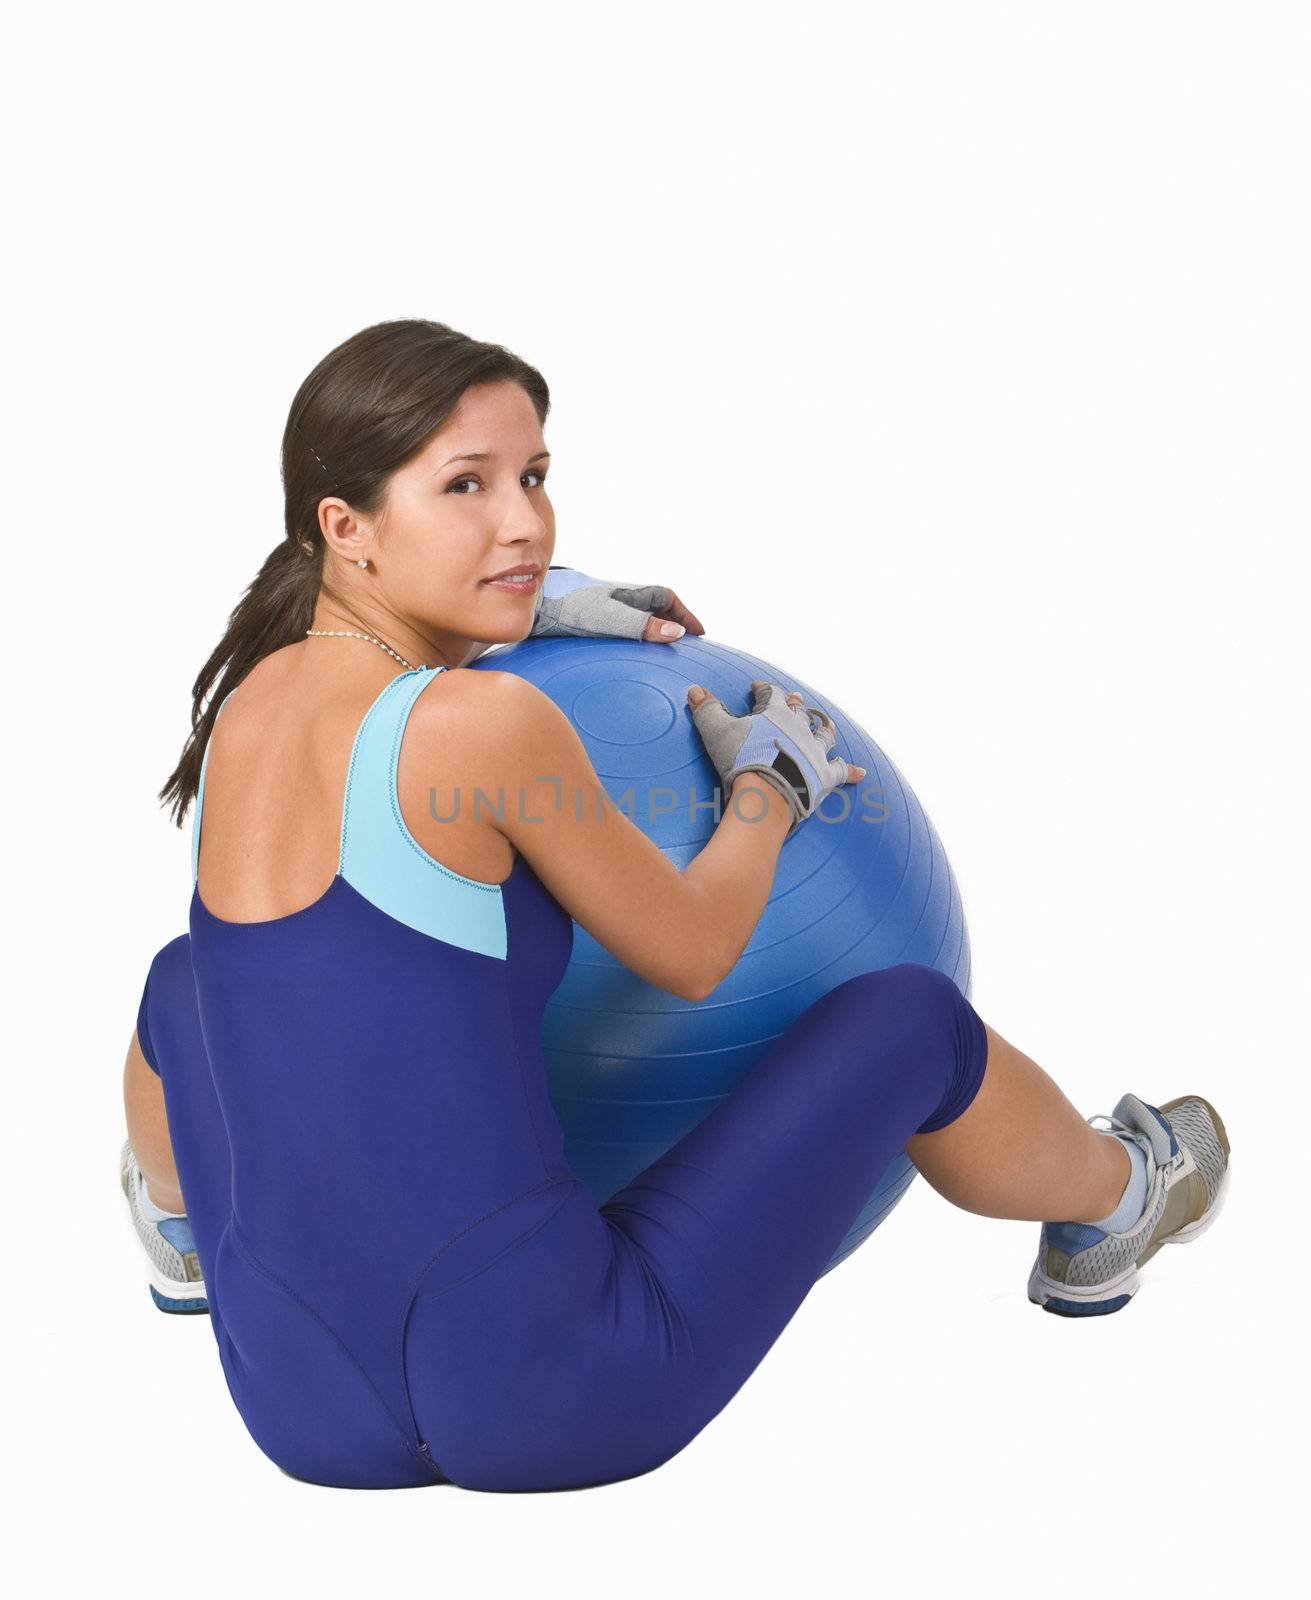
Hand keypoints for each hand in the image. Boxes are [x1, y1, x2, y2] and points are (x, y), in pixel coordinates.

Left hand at [530, 566, 706, 643]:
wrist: (535, 610)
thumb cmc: (570, 611)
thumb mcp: (610, 619)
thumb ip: (642, 626)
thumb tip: (676, 634)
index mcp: (628, 594)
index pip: (666, 598)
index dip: (685, 615)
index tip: (699, 634)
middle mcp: (617, 600)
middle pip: (654, 608)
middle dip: (673, 623)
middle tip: (686, 645)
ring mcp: (602, 611)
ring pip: (637, 620)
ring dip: (653, 632)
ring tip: (661, 654)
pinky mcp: (588, 625)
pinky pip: (619, 632)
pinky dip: (631, 642)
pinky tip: (625, 660)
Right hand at [686, 680, 866, 839]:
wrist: (766, 793)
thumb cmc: (741, 760)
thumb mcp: (716, 731)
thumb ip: (706, 708)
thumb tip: (694, 689)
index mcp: (776, 713)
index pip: (771, 693)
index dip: (764, 688)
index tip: (757, 686)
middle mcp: (800, 727)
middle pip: (801, 711)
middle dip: (796, 704)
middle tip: (796, 698)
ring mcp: (815, 751)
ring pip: (824, 734)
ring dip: (824, 728)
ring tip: (826, 724)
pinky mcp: (825, 776)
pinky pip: (842, 771)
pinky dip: (851, 772)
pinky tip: (861, 773)